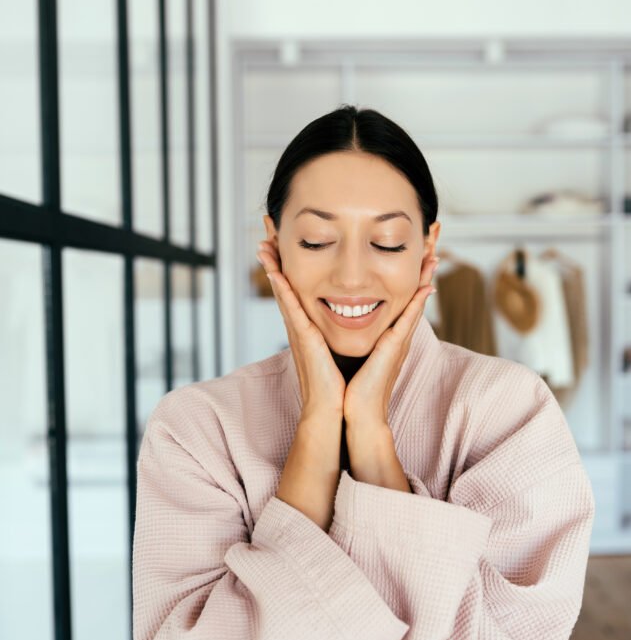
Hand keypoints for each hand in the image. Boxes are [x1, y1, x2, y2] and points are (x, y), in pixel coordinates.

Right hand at [256, 240, 346, 419]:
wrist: (333, 411)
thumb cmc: (340, 384)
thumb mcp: (342, 350)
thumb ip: (346, 332)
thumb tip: (357, 316)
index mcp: (311, 326)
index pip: (297, 287)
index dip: (289, 263)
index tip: (283, 239)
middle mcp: (301, 325)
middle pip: (284, 282)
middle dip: (275, 255)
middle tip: (266, 228)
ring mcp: (299, 331)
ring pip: (283, 290)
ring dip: (272, 265)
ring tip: (264, 241)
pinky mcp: (303, 339)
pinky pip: (290, 309)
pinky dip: (281, 289)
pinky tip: (274, 271)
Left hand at [343, 257, 438, 427]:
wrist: (358, 414)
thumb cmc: (354, 389)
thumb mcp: (357, 356)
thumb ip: (360, 340)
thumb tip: (349, 325)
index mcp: (389, 335)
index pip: (403, 297)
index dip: (413, 274)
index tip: (419, 251)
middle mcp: (398, 335)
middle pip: (416, 293)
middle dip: (425, 267)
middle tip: (436, 240)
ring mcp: (400, 341)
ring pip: (417, 300)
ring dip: (426, 275)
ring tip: (435, 250)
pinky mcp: (395, 348)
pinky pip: (410, 319)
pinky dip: (418, 301)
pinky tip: (426, 283)